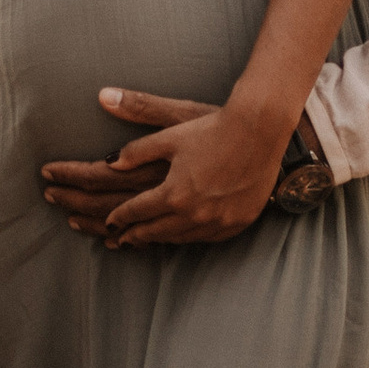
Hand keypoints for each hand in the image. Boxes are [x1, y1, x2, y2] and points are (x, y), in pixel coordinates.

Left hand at [40, 87, 287, 245]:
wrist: (260, 131)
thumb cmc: (213, 127)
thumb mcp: (171, 133)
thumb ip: (137, 149)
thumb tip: (108, 159)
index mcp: (173, 193)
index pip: (136, 211)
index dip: (119, 218)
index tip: (110, 222)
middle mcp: (193, 214)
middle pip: (154, 231)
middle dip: (132, 234)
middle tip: (117, 238)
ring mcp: (216, 223)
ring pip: (178, 239)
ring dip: (157, 239)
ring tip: (142, 240)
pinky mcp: (235, 224)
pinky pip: (204, 238)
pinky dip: (187, 237)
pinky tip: (180, 235)